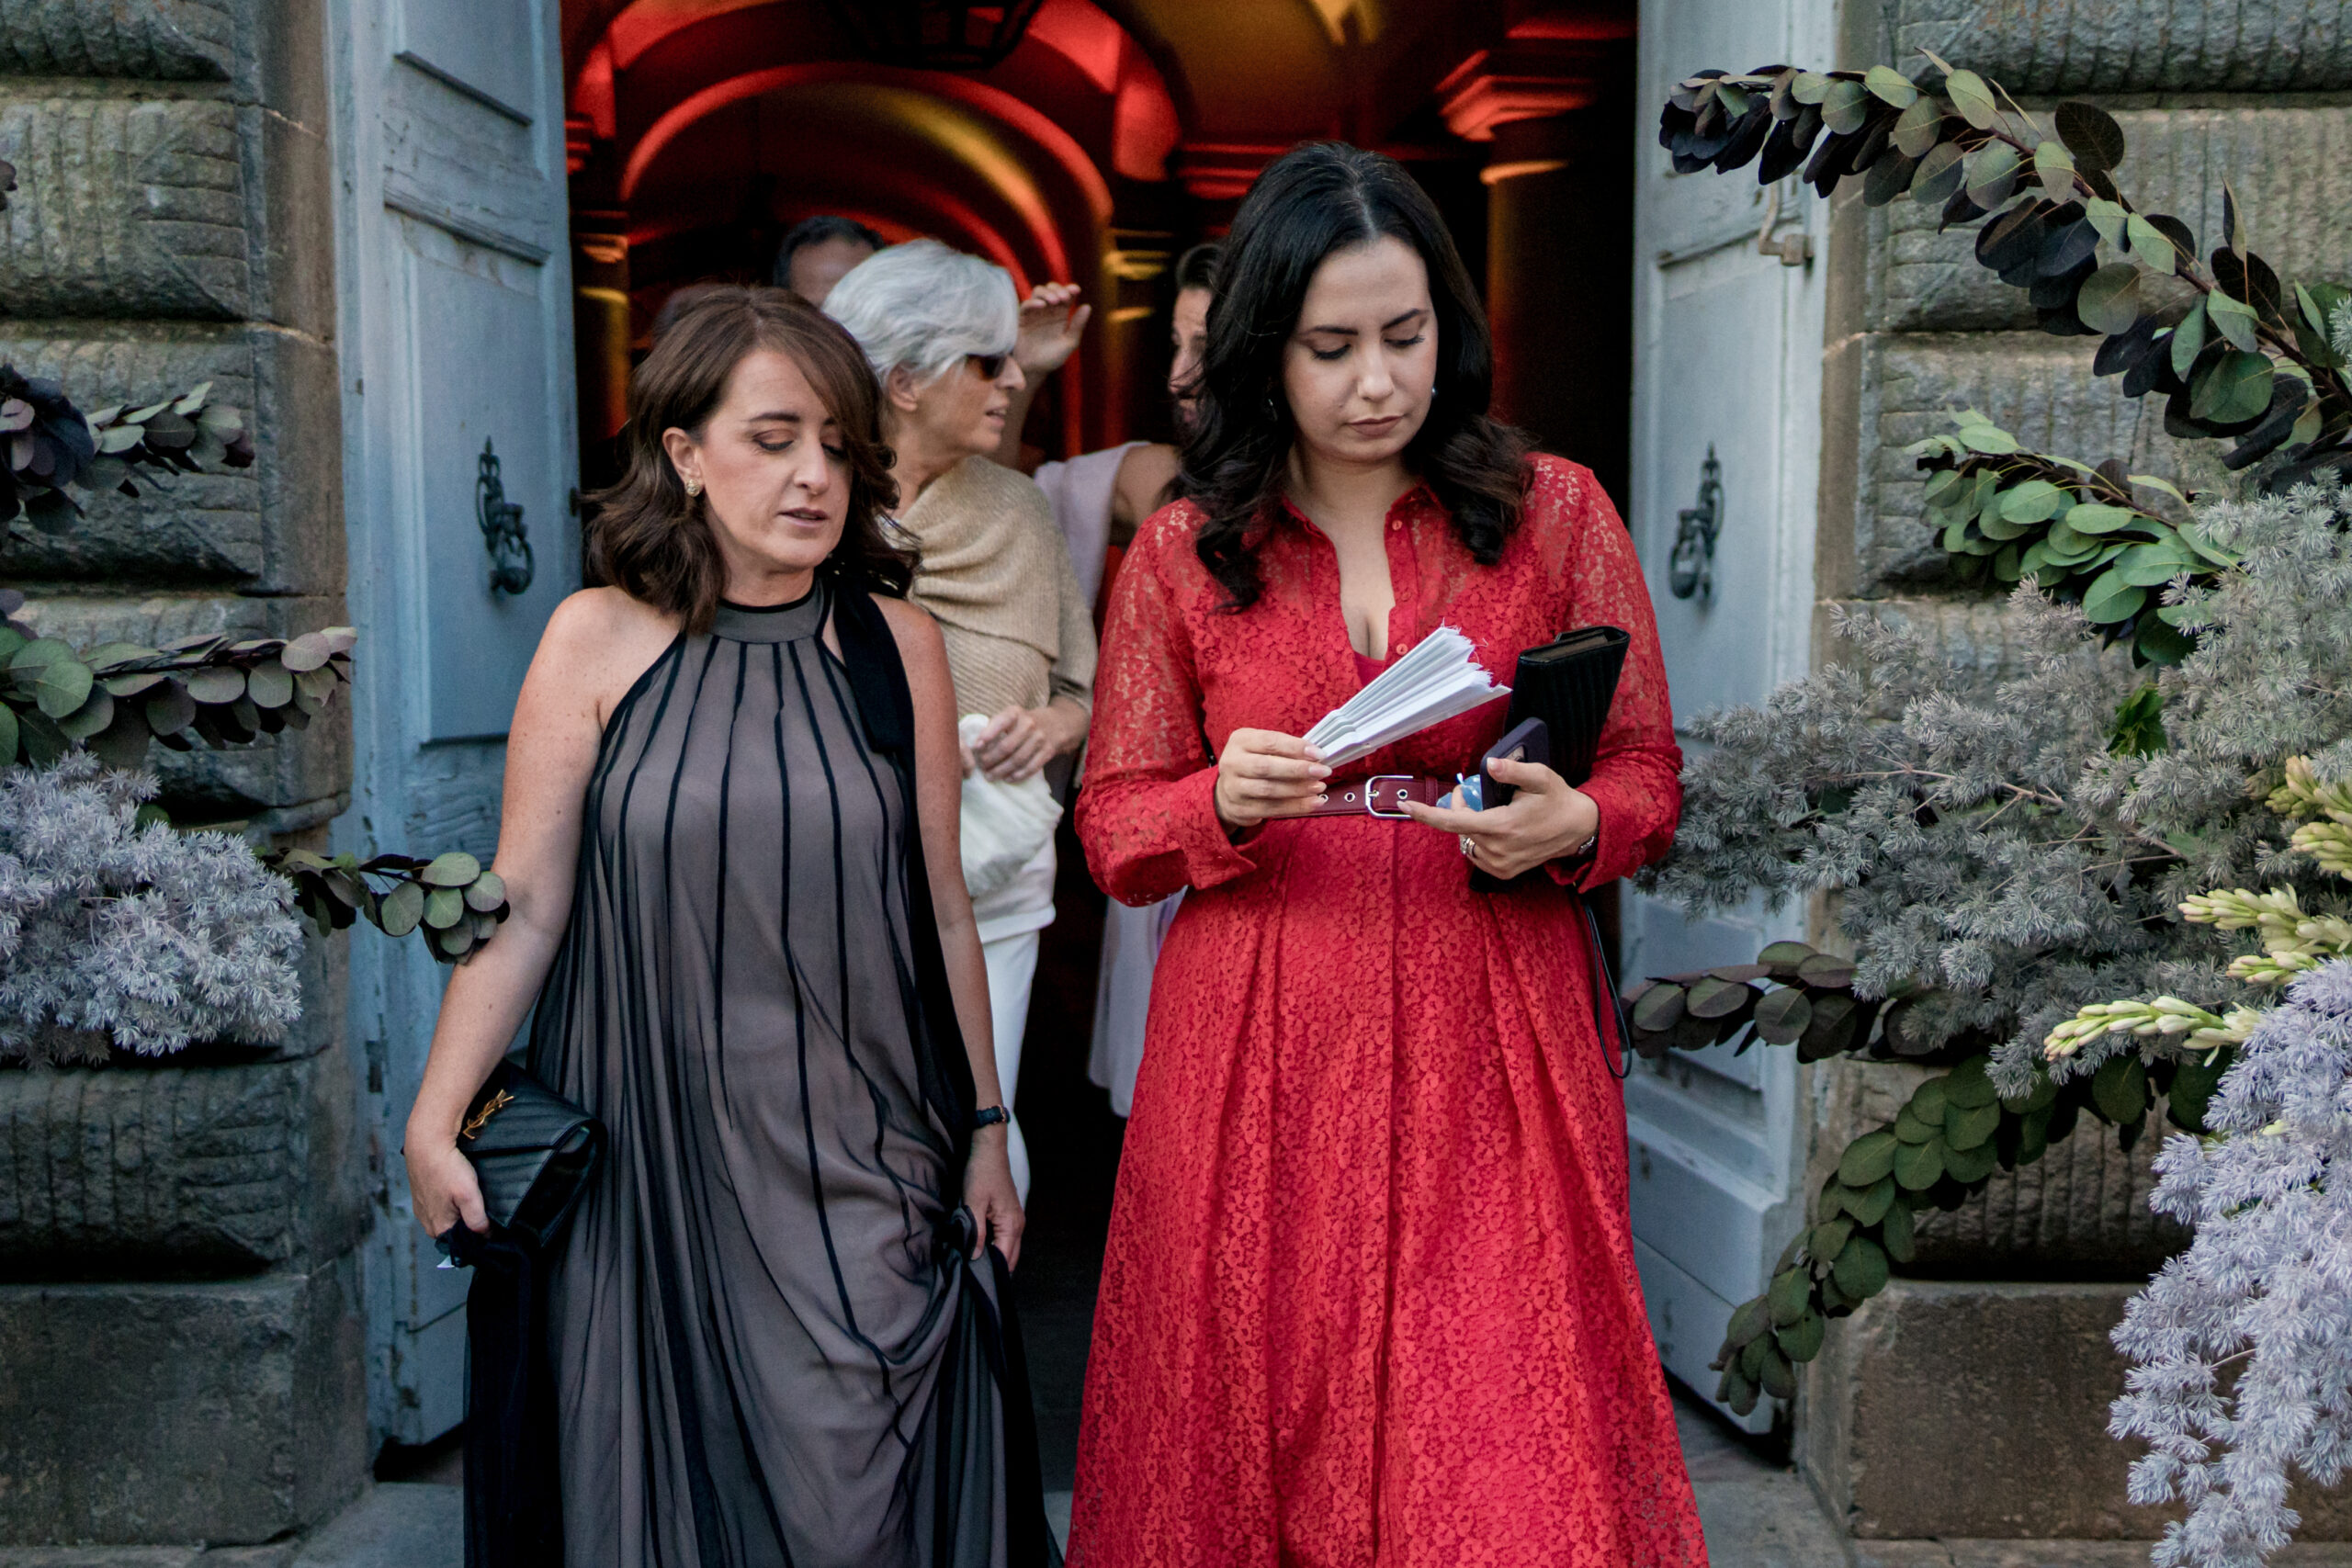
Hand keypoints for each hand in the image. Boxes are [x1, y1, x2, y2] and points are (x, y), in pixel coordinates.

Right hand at [405, 1135, 487, 1240]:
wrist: (426, 1143)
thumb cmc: (447, 1168)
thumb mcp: (469, 1196)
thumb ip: (477, 1220)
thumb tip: (486, 1235)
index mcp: (439, 1227)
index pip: (463, 1242)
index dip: (478, 1233)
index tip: (489, 1220)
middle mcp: (427, 1222)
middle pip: (454, 1229)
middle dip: (468, 1219)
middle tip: (479, 1200)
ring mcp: (422, 1208)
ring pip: (447, 1215)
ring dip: (458, 1207)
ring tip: (467, 1189)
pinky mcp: (420, 1195)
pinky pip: (439, 1203)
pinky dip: (449, 1197)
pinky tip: (455, 1184)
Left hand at [963, 1127, 1024, 1267]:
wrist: (989, 1151)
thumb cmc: (981, 1173)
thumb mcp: (973, 1203)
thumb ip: (975, 1232)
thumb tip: (975, 1257)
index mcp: (1011, 1225)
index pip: (1004, 1259)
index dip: (991, 1271)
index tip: (975, 1281)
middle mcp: (1018, 1225)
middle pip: (1010, 1257)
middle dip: (995, 1269)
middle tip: (975, 1279)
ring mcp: (1015, 1220)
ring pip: (1008, 1249)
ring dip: (995, 1258)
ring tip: (976, 1267)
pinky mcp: (1009, 1215)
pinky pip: (1005, 1239)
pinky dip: (995, 1248)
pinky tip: (981, 1250)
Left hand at [972, 702, 1085, 780]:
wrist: (1057, 723)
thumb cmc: (1024, 721)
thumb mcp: (1011, 715)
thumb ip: (995, 726)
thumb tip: (977, 746)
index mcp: (1016, 712)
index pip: (1000, 722)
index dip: (987, 735)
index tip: (976, 747)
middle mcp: (1029, 724)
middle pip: (1007, 746)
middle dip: (991, 759)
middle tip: (982, 767)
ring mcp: (1040, 738)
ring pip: (1018, 759)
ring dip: (1002, 770)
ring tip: (990, 776)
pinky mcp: (1048, 751)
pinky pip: (1031, 767)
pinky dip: (1018, 775)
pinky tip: (1008, 779)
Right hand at [1014, 283, 1089, 377]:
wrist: (1033, 370)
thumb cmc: (1051, 358)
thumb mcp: (1068, 343)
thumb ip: (1077, 326)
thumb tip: (1087, 306)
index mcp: (1060, 315)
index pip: (1066, 296)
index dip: (1070, 289)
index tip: (1075, 290)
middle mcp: (1048, 311)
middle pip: (1051, 289)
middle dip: (1058, 289)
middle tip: (1064, 298)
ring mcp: (1034, 313)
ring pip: (1038, 292)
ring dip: (1047, 293)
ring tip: (1054, 301)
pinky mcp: (1022, 318)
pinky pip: (1026, 306)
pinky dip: (1033, 303)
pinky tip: (1042, 305)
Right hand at [1213, 728, 1330, 830]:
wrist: (1228, 791)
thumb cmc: (1253, 764)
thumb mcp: (1262, 748)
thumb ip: (1284, 750)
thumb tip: (1316, 757)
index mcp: (1240, 741)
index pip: (1269, 742)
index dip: (1295, 747)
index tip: (1319, 754)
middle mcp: (1232, 763)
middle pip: (1266, 767)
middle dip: (1298, 769)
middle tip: (1322, 771)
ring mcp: (1233, 788)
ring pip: (1268, 790)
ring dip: (1298, 789)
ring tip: (1319, 787)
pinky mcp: (1239, 809)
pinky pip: (1271, 809)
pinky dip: (1295, 806)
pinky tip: (1312, 803)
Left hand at [1404, 755, 1597, 880]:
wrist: (1578, 830)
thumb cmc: (1558, 800)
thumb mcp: (1540, 778)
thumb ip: (1513, 771)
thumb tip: (1490, 765)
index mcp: (1503, 827)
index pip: (1454, 823)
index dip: (1427, 815)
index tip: (1407, 806)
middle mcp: (1498, 849)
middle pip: (1459, 827)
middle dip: (1458, 807)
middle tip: (1468, 791)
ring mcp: (1500, 864)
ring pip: (1466, 841)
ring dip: (1468, 824)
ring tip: (1485, 809)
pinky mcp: (1503, 871)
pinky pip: (1477, 853)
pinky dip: (1477, 838)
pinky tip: (1493, 827)